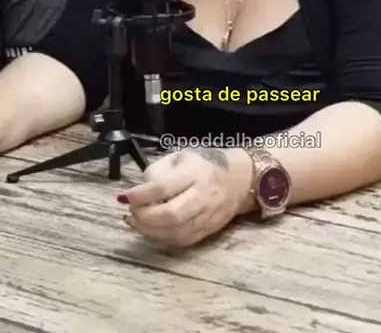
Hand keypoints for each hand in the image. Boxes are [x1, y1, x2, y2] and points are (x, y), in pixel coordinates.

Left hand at [118, 147, 253, 247]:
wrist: (239, 179)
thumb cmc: (204, 164)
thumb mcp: (180, 156)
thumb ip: (158, 171)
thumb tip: (139, 192)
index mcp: (195, 172)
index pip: (165, 186)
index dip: (142, 195)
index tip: (124, 197)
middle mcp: (203, 196)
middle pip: (172, 215)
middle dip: (145, 217)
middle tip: (130, 212)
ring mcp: (207, 216)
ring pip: (176, 232)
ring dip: (150, 231)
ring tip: (135, 221)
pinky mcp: (208, 231)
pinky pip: (182, 241)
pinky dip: (162, 239)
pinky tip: (150, 231)